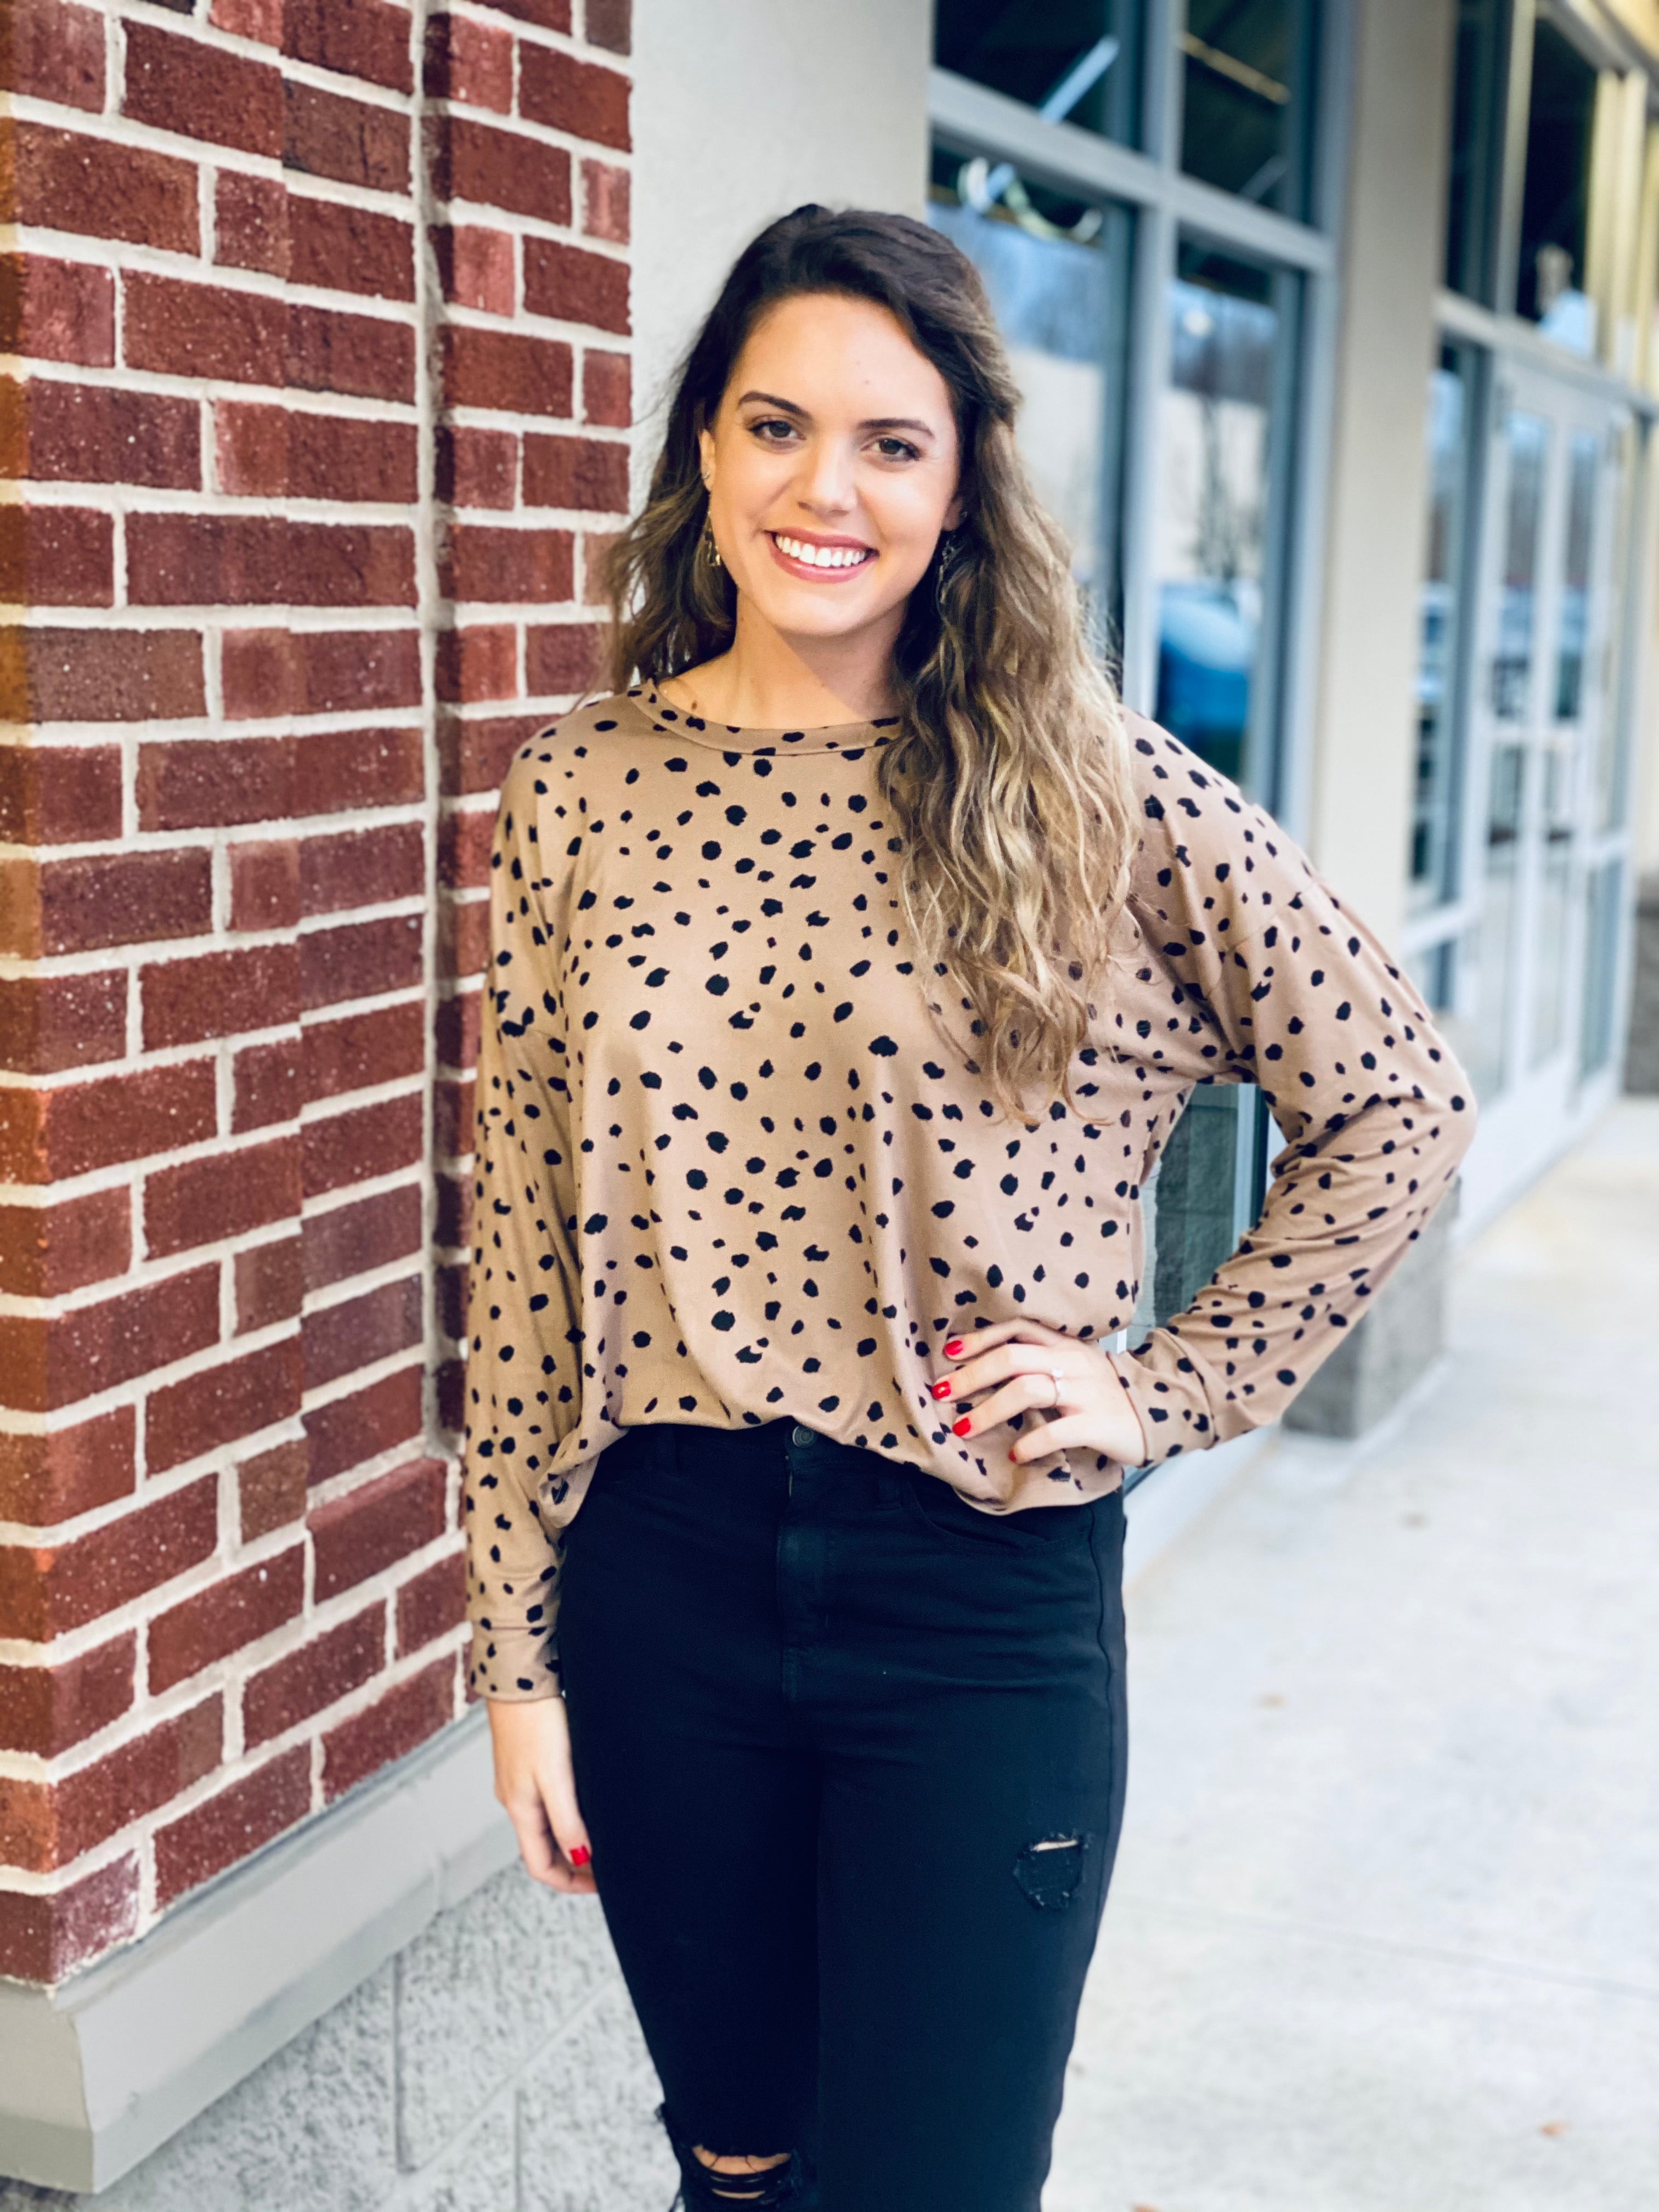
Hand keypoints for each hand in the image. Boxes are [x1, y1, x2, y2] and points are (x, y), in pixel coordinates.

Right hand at [487, 1694, 596, 1895]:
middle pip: (543, 1848)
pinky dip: (566, 1811)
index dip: (570, 1882)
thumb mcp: (555, 1778)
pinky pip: (546, 1798)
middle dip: (574, 1862)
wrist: (519, 1676)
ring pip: (546, 1823)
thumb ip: (567, 1821)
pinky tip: (587, 1800)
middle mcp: (515, 1799)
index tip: (602, 1885)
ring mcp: (518, 1779)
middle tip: (610, 1862)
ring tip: (605, 1834)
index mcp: (520, 1810)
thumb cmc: (536, 1724)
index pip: (541, 1866)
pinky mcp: (527, 1759)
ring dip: (571, 1836)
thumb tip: (581, 1861)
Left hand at [928, 1320, 1147, 1470]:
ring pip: (1028, 1390)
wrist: (1161, 1411)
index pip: (1017, 1328)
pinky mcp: (1096, 1423)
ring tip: (964, 1427)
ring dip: (989, 1410)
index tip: (949, 1351)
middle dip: (971, 1376)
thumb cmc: (1106, 1392)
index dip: (980, 1338)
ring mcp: (1085, 1392)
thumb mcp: (1076, 1365)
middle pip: (1012, 1359)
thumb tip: (985, 1368)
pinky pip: (1057, 1430)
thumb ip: (1040, 1360)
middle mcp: (1072, 1362)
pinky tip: (1015, 1454)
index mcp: (1065, 1345)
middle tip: (942, 1393)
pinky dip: (1031, 1442)